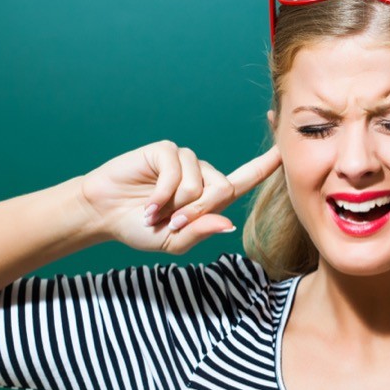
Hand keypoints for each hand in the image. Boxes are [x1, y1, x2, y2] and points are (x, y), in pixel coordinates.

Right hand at [78, 140, 280, 254]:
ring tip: (157, 212)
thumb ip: (200, 231)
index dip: (268, 163)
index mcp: (211, 196)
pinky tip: (149, 203)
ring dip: (177, 205)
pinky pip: (176, 172)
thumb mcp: (174, 242)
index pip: (247, 177)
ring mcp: (184, 161)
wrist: (104, 215)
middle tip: (173, 224)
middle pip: (223, 189)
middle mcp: (202, 175)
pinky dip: (162, 194)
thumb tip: (228, 222)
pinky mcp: (165, 151)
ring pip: (200, 183)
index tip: (285, 147)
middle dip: (199, 212)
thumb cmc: (140, 228)